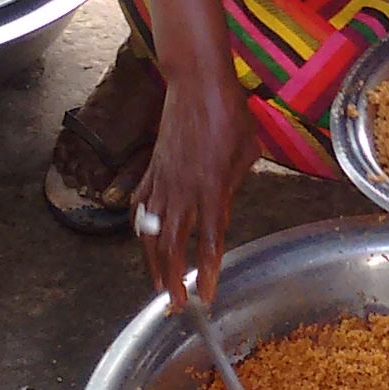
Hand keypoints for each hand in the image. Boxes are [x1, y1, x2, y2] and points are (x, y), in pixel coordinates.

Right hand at [133, 75, 260, 305]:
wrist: (197, 84)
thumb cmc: (230, 114)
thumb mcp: (247, 153)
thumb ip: (236, 183)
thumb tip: (226, 202)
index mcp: (212, 189)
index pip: (209, 243)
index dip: (208, 273)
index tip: (207, 297)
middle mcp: (183, 191)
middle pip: (173, 247)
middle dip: (174, 280)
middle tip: (176, 305)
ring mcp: (163, 180)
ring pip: (152, 232)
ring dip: (154, 263)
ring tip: (158, 285)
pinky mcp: (152, 169)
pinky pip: (142, 205)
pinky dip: (141, 227)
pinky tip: (144, 241)